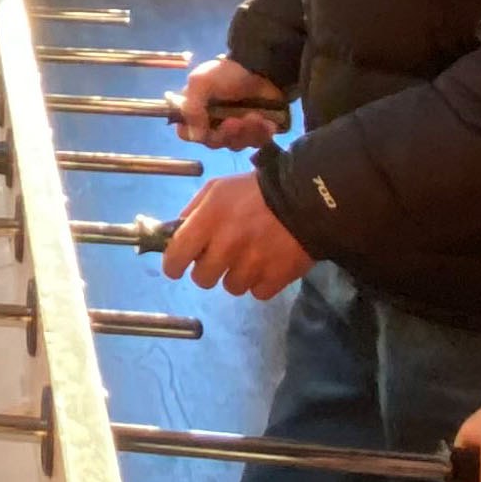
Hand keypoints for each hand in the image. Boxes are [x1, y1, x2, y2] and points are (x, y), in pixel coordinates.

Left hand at [156, 168, 313, 298]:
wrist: (307, 198)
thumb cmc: (256, 190)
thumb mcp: (218, 188)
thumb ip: (193, 211)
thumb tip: (177, 233)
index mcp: (208, 221)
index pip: (175, 257)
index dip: (173, 265)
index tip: (177, 266)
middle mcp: (226, 246)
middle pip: (202, 279)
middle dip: (208, 269)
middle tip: (221, 256)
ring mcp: (251, 265)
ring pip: (230, 287)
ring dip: (236, 275)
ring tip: (250, 257)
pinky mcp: (274, 279)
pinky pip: (256, 292)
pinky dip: (260, 282)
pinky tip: (267, 264)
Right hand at [176, 56, 285, 149]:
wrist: (262, 68)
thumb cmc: (228, 73)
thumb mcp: (202, 81)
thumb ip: (191, 106)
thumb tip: (194, 135)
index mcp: (196, 112)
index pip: (187, 133)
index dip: (195, 134)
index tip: (206, 128)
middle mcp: (213, 125)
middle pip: (214, 142)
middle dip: (226, 133)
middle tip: (236, 121)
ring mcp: (235, 131)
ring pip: (236, 145)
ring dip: (246, 132)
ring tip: (256, 117)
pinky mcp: (255, 132)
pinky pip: (257, 142)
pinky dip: (262, 133)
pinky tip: (267, 122)